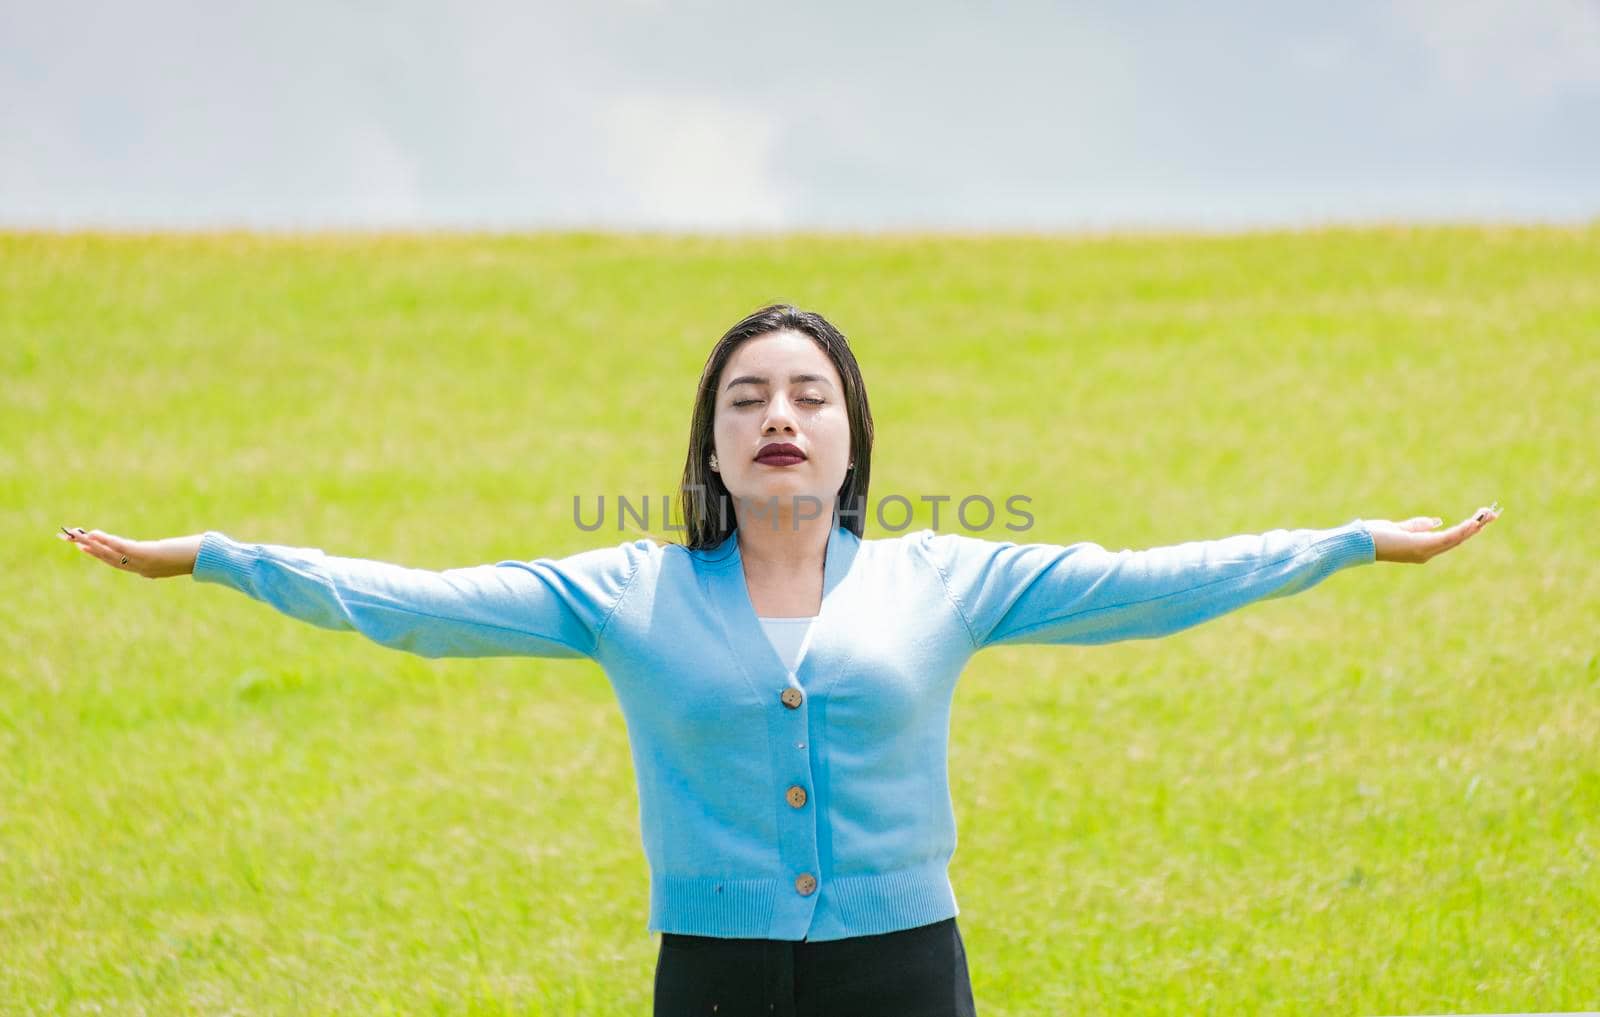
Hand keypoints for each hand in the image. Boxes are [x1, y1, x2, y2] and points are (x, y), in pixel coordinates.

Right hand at [58, 527, 201, 578]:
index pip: (116, 562)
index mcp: (146, 570)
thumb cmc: (201, 554)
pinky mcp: (147, 554)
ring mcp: (143, 563)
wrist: (211, 558)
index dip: (98, 554)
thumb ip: (169, 552)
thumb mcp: (179, 553)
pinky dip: (106, 541)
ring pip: (110, 554)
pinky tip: (94, 534)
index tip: (82, 546)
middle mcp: (141, 569)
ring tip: (73, 536)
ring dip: (90, 544)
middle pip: (108, 558)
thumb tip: (170, 545)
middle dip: (87, 548)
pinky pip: (121, 548)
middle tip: (67, 539)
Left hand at [1367, 503, 1500, 563]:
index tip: (1482, 517)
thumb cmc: (1376, 536)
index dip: (1467, 528)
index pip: (1451, 538)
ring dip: (1473, 527)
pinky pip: (1447, 538)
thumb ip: (1419, 526)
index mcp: (1424, 548)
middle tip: (1493, 514)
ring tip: (1488, 516)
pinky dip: (1461, 531)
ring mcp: (1425, 551)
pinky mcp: (1421, 546)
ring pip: (1456, 538)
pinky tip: (1473, 523)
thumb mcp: (1402, 528)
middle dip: (1477, 526)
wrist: (1360, 542)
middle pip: (1458, 539)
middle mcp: (1428, 552)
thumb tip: (1437, 522)